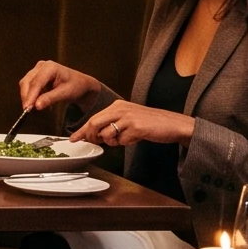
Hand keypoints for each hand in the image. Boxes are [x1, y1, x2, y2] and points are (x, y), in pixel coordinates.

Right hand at [18, 59, 107, 112]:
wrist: (81, 83)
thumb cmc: (76, 86)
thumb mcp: (65, 93)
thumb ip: (50, 98)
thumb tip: (36, 106)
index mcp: (50, 67)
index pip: (36, 82)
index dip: (30, 95)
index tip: (27, 108)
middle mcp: (41, 66)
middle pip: (27, 82)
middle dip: (26, 96)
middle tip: (27, 110)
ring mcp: (38, 69)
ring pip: (25, 83)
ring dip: (27, 96)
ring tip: (32, 108)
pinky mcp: (36, 74)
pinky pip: (28, 85)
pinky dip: (30, 95)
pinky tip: (36, 102)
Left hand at [72, 98, 196, 146]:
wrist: (174, 124)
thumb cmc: (151, 123)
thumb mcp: (129, 118)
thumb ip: (113, 124)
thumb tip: (97, 135)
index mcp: (117, 105)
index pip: (93, 117)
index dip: (82, 130)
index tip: (73, 138)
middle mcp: (121, 109)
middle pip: (94, 124)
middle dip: (91, 136)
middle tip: (95, 142)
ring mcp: (128, 118)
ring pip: (107, 134)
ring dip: (112, 142)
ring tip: (124, 138)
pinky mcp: (136, 127)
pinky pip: (122, 140)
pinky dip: (126, 143)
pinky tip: (136, 137)